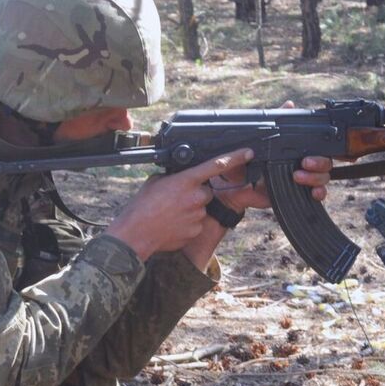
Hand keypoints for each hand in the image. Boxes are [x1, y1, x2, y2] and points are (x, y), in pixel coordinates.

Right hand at [106, 151, 249, 260]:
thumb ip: (174, 176)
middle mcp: (196, 197)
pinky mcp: (196, 230)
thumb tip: (182, 176)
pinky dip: (187, 224)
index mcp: (186, 180)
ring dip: (190, 210)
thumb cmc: (142, 207)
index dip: (235, 157)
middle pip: (206, 192)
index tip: (248, 152)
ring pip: (201, 209)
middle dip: (195, 194)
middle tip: (177, 200)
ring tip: (170, 214)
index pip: (216, 165)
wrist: (136, 233)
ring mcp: (197, 215)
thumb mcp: (156, 182)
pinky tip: (172, 225)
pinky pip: (196, 224)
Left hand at [211, 102, 332, 214]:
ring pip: (323, 177)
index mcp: (295, 150)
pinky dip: (320, 193)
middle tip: (305, 162)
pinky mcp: (298, 195)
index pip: (317, 147)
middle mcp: (302, 164)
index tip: (311, 149)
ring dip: (316, 177)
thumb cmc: (246, 160)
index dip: (321, 147)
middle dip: (319, 162)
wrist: (233, 186)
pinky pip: (317, 195)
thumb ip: (275, 122)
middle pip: (325, 162)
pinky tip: (314, 192)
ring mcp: (302, 180)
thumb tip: (290, 104)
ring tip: (298, 176)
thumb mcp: (257, 140)